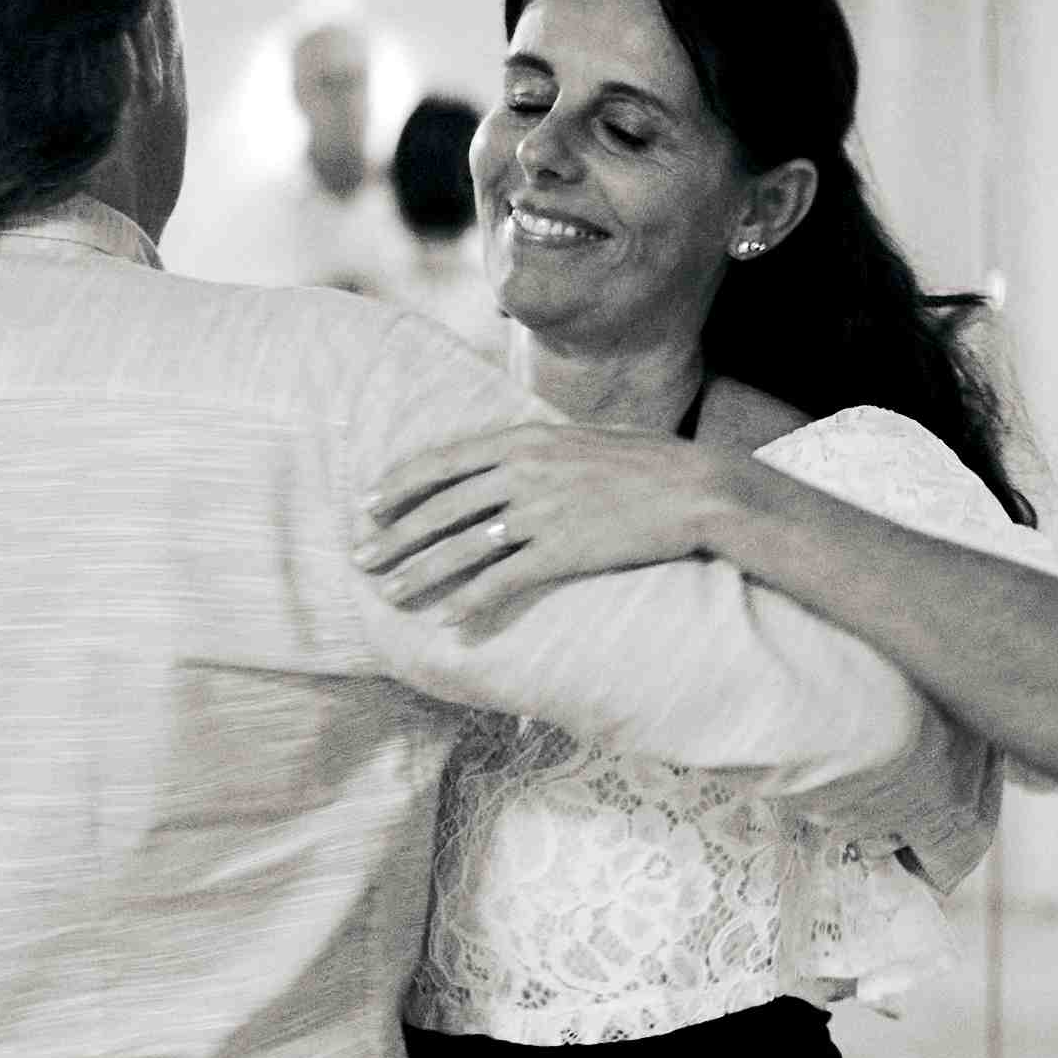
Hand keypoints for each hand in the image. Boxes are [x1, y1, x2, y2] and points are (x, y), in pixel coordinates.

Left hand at [355, 418, 744, 640]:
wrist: (696, 488)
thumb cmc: (645, 461)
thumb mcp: (581, 437)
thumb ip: (537, 446)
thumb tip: (504, 456)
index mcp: (523, 439)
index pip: (440, 462)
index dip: (397, 486)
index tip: (367, 505)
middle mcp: (522, 472)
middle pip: (439, 509)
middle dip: (393, 536)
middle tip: (361, 558)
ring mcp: (541, 513)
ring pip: (461, 548)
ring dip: (419, 574)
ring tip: (391, 594)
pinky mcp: (564, 551)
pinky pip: (504, 581)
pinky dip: (473, 602)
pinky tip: (451, 620)